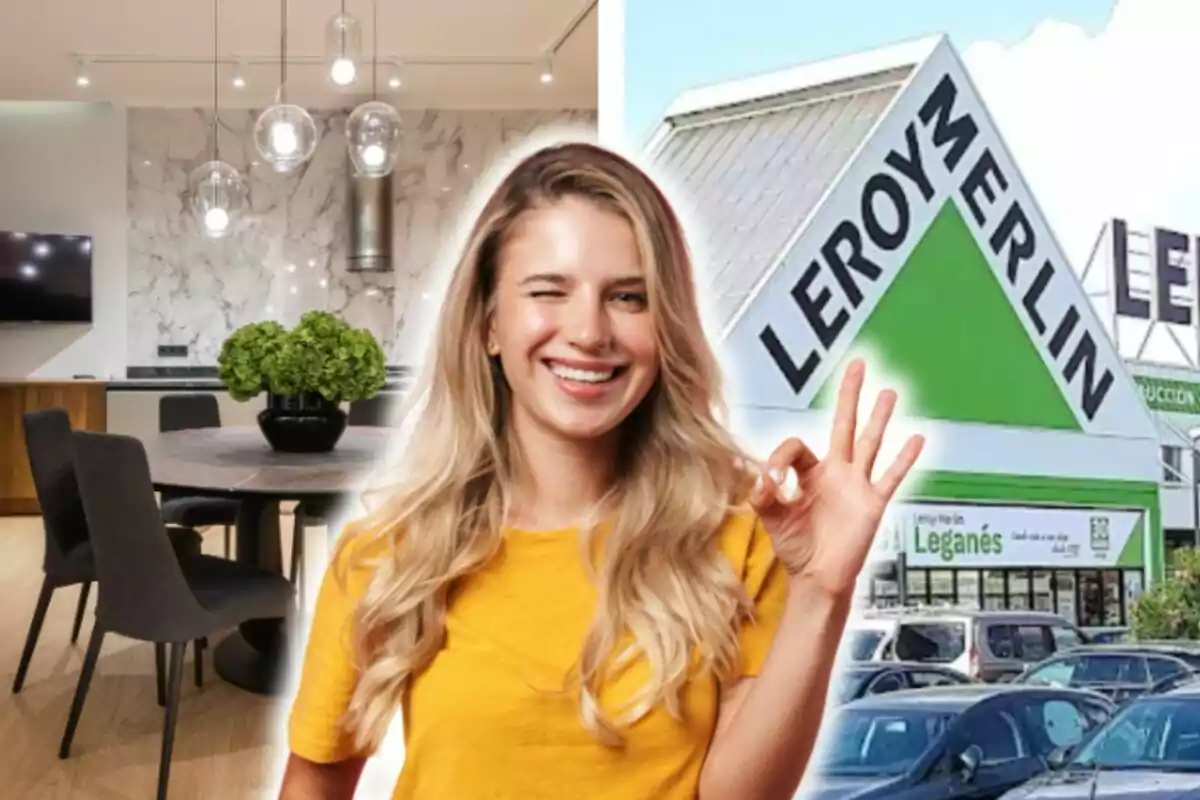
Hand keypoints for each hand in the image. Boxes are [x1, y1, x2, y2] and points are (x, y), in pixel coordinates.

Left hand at [748, 360, 924, 598]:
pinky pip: (890, 477)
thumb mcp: (771, 519)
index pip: (797, 446)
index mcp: (808, 473)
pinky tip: (917, 439)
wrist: (817, 578)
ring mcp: (856, 485)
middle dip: (849, 396)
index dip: (780, 458)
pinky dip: (904, 459)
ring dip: (879, 418)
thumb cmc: (796, 548)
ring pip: (870, 443)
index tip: (771, 480)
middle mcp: (834, 472)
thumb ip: (763, 498)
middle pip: (843, 425)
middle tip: (857, 366)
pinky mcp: (872, 503)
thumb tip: (761, 480)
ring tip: (889, 392)